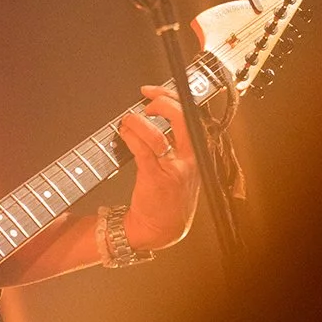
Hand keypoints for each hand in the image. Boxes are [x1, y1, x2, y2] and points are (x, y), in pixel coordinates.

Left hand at [119, 85, 199, 252]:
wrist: (163, 229)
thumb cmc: (170, 197)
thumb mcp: (186, 168)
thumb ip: (178, 144)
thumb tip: (156, 117)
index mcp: (198, 153)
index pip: (192, 116)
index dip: (172, 97)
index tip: (153, 92)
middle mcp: (190, 159)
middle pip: (182, 118)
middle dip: (161, 102)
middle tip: (144, 103)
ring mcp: (174, 168)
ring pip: (157, 134)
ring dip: (137, 122)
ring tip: (128, 122)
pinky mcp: (156, 178)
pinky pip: (142, 149)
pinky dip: (130, 136)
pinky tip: (124, 134)